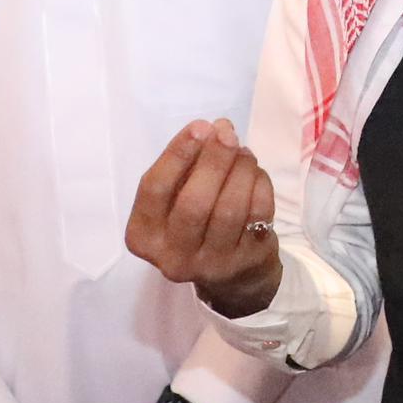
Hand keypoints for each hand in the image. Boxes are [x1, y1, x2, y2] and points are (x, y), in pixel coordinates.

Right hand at [123, 120, 278, 318]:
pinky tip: (255, 172)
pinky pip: (257, 215)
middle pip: (194, 202)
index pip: (154, 190)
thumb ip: (182, 169)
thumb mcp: (173, 202)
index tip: (199, 126)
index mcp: (143, 236)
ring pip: (229, 209)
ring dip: (240, 170)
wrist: (232, 275)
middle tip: (227, 133)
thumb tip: (211, 131)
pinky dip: (259, 185)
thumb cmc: (194, 223)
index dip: (177, 154)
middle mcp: (172, 257)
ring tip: (243, 152)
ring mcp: (212, 264)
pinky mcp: (246, 261)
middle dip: (214, 160)